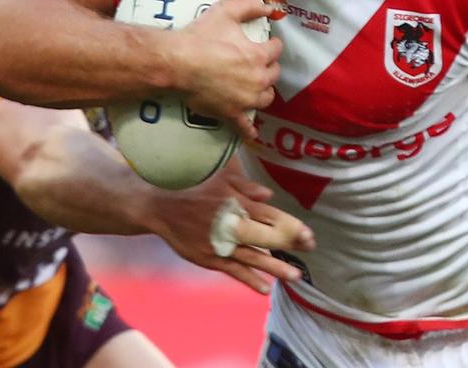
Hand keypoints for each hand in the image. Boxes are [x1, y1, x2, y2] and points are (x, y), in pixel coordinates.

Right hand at [145, 161, 313, 293]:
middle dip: (289, 245)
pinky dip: (248, 279)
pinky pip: (232, 270)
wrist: (158, 204)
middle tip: (309, 249)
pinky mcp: (208, 257)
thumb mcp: (218, 177)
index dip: (291, 227)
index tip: (308, 235)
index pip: (271, 216)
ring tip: (295, 275)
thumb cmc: (191, 186)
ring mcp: (219, 243)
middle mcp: (231, 224)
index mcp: (236, 203)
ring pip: (252, 258)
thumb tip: (269, 196)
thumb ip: (244, 186)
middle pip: (266, 238)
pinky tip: (264, 288)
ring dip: (275, 267)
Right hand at [174, 0, 281, 138]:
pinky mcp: (231, 113)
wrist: (176, 63)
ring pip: (265, 98)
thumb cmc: (200, 37)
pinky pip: (244, 126)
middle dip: (269, 67)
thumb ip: (250, 6)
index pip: (276, 50)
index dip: (272, 44)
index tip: (269, 43)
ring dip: (263, 92)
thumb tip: (270, 7)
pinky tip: (252, 134)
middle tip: (260, 63)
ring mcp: (245, 99)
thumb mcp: (225, 12)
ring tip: (257, 88)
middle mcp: (257, 79)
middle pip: (273, 75)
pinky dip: (249, 130)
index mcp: (257, 55)